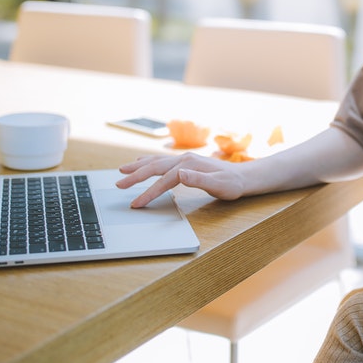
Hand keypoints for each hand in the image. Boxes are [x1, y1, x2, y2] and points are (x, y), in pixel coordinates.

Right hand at [116, 152, 248, 206]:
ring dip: (138, 167)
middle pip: (154, 167)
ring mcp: (184, 159)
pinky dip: (147, 162)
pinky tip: (140, 163)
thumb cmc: (231, 184)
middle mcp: (184, 159)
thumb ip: (198, 179)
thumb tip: (180, 174)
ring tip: (122, 171)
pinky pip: (161, 161)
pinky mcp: (185, 162)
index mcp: (189, 165)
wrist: (243, 177)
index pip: (164, 180)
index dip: (149, 192)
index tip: (137, 204)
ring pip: (155, 161)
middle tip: (119, 185)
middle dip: (135, 176)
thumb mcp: (219, 185)